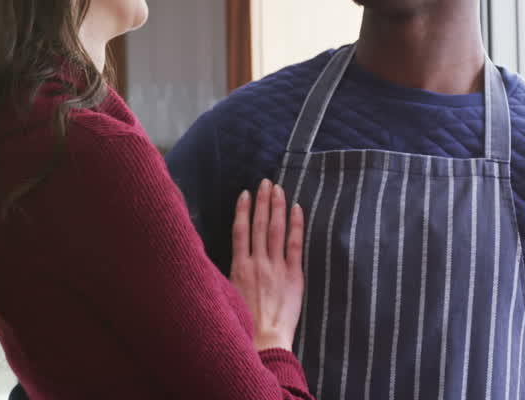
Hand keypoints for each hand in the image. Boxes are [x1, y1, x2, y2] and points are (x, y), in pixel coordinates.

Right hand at [230, 179, 304, 351]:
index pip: (240, 230)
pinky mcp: (294, 275)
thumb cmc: (244, 323)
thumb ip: (229, 274)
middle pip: (260, 224)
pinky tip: (297, 209)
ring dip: (277, 206)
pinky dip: (296, 224)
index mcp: (238, 267)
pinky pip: (295, 244)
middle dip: (262, 201)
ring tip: (278, 189)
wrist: (265, 341)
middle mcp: (257, 263)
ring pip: (277, 229)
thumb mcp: (227, 295)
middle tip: (265, 182)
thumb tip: (230, 257)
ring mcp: (276, 267)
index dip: (242, 210)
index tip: (245, 193)